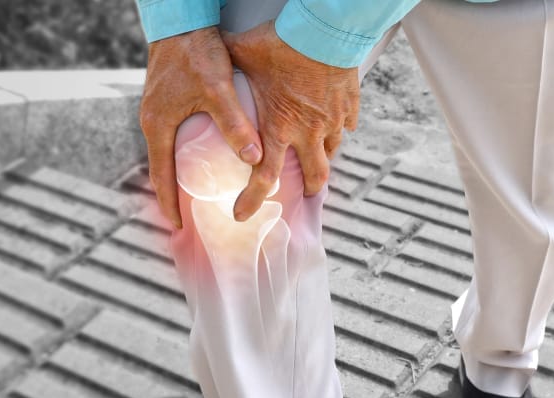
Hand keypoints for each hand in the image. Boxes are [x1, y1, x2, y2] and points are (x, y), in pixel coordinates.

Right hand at [140, 27, 262, 227]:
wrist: (181, 20)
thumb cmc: (195, 53)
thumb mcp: (217, 89)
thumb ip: (234, 124)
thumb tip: (253, 159)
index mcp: (157, 124)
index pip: (160, 175)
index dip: (169, 203)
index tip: (177, 227)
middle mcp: (153, 120)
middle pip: (162, 166)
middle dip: (175, 192)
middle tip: (190, 216)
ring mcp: (158, 109)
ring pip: (168, 150)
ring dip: (179, 172)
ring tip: (198, 193)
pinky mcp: (167, 98)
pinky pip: (174, 134)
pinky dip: (184, 151)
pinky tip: (202, 156)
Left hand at [222, 21, 359, 221]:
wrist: (324, 28)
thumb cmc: (281, 42)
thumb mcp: (243, 53)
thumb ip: (224, 60)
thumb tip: (203, 54)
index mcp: (279, 128)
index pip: (263, 178)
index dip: (252, 201)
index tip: (241, 214)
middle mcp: (308, 131)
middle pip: (313, 176)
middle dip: (307, 189)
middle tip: (301, 193)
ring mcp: (333, 119)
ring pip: (333, 151)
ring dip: (324, 157)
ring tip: (317, 155)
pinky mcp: (350, 104)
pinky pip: (349, 123)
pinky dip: (341, 126)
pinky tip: (335, 121)